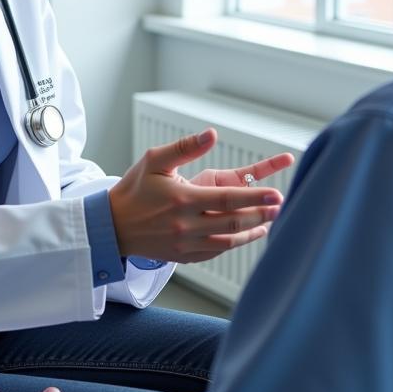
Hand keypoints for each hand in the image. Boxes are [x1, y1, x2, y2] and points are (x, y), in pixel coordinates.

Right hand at [109, 129, 284, 262]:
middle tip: (280, 205)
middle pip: (233, 222)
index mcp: (181, 199)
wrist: (112, 225)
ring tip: (270, 221)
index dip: (255, 197)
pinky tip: (246, 234)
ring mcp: (185, 245)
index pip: (227, 200)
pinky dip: (234, 244)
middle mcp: (185, 225)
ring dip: (252, 231)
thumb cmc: (134, 189)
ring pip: (228, 241)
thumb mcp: (155, 160)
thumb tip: (211, 134)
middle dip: (261, 214)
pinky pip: (216, 251)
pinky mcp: (184, 257)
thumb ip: (185, 146)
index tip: (276, 194)